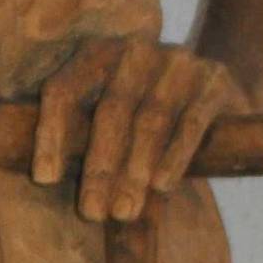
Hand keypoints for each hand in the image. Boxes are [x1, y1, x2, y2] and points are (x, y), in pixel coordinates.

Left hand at [32, 39, 250, 222]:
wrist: (216, 92)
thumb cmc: (145, 118)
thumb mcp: (110, 117)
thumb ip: (82, 138)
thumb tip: (46, 182)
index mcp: (97, 53)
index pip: (64, 89)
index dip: (51, 134)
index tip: (46, 180)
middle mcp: (136, 50)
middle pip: (111, 111)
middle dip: (99, 168)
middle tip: (92, 212)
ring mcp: (177, 62)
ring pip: (150, 120)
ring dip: (134, 171)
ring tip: (124, 212)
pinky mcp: (213, 79)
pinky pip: (191, 122)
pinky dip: (174, 156)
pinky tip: (161, 187)